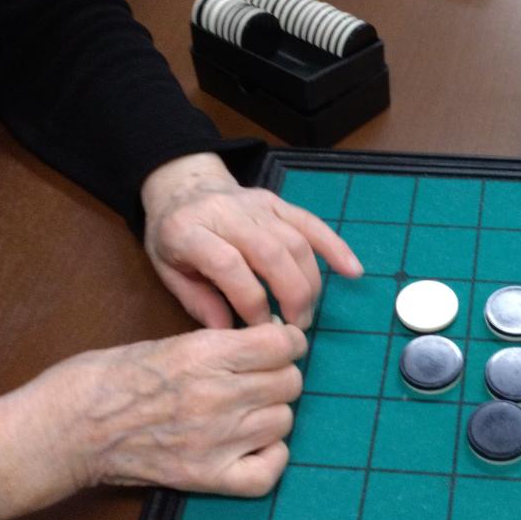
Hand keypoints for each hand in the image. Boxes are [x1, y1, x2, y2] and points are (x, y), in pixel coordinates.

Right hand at [0, 322, 307, 519]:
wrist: (68, 428)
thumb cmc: (110, 378)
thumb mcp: (170, 342)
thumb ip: (222, 345)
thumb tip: (273, 344)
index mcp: (205, 354)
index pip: (283, 344)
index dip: (287, 342)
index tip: (279, 345)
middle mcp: (216, 396)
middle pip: (289, 383)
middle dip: (278, 377)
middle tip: (257, 379)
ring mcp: (214, 440)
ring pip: (283, 422)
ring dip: (271, 415)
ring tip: (246, 412)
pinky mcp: (204, 477)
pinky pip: (268, 472)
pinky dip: (270, 459)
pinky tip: (254, 446)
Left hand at [141, 153, 361, 329]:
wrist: (182, 186)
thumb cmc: (172, 236)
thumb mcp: (168, 270)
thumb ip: (198, 301)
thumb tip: (230, 334)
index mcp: (189, 231)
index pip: (229, 264)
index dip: (250, 301)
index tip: (260, 328)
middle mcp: (225, 213)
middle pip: (271, 252)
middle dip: (291, 295)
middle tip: (295, 326)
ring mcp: (256, 204)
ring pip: (295, 241)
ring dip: (310, 282)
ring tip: (306, 313)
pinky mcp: (278, 201)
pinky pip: (312, 223)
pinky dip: (335, 247)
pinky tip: (352, 271)